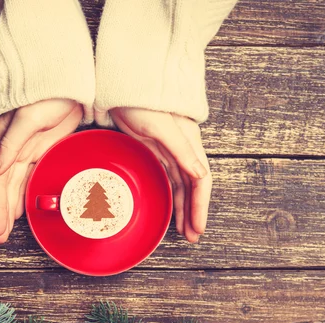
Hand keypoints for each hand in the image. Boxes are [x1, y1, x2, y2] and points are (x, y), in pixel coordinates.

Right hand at [0, 98, 82, 243]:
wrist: (65, 78)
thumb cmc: (43, 93)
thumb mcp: (26, 119)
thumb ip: (10, 146)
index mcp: (3, 144)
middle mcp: (11, 150)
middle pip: (4, 189)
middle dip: (2, 214)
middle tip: (2, 237)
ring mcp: (26, 150)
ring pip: (16, 185)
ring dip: (12, 207)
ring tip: (10, 228)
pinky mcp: (41, 148)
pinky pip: (30, 176)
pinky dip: (26, 193)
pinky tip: (25, 206)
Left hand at [109, 108, 211, 242]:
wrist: (123, 84)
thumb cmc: (143, 101)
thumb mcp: (162, 128)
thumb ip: (182, 151)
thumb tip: (201, 176)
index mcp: (190, 143)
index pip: (201, 181)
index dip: (201, 206)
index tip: (198, 228)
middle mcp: (183, 149)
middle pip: (192, 187)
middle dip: (193, 212)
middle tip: (192, 237)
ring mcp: (169, 150)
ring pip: (180, 185)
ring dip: (183, 207)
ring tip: (183, 230)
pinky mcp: (154, 149)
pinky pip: (167, 178)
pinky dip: (171, 195)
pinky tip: (170, 207)